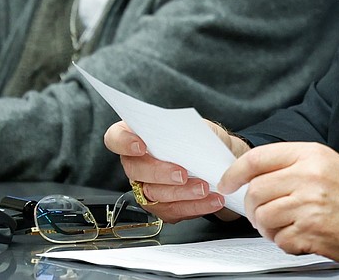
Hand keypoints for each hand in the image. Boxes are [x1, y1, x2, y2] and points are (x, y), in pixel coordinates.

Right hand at [103, 119, 247, 222]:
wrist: (222, 163)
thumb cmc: (204, 141)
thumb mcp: (198, 127)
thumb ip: (185, 129)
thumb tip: (182, 132)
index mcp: (138, 137)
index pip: (116, 138)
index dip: (123, 142)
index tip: (141, 145)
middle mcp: (137, 164)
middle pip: (135, 170)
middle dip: (160, 172)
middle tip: (182, 174)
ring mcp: (146, 188)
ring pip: (154, 194)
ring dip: (182, 193)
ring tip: (205, 188)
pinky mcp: (161, 207)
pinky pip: (173, 210)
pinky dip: (195, 206)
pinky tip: (211, 200)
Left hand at [217, 142, 338, 266]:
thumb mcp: (330, 166)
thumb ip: (295, 167)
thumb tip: (256, 178)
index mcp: (311, 155)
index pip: (257, 159)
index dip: (234, 173)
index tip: (227, 184)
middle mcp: (309, 176)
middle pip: (256, 192)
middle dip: (253, 208)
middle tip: (264, 215)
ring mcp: (311, 205)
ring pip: (264, 218)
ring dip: (268, 228)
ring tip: (287, 228)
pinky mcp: (314, 232)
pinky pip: (281, 241)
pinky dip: (286, 244)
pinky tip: (302, 239)